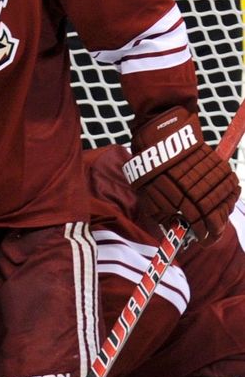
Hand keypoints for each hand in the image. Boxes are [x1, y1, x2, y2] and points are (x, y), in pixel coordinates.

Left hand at [123, 107, 239, 244]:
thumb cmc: (151, 167)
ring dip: (221, 213)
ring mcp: (210, 174)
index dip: (203, 235)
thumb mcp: (147, 195)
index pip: (198, 222)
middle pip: (214, 213)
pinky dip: (228, 196)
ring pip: (224, 200)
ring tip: (215, 221)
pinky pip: (230, 185)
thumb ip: (160, 215)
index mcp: (179, 196)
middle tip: (211, 235)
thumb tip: (172, 230)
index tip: (203, 241)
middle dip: (213, 228)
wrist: (160, 134)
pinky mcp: (218, 162)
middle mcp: (197, 186)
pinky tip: (223, 204)